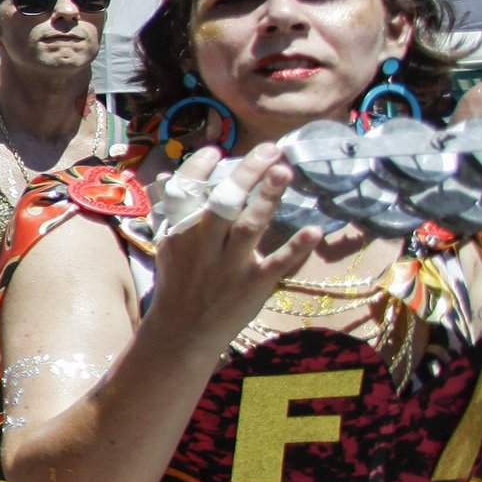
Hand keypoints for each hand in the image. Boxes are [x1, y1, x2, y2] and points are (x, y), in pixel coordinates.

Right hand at [147, 147, 358, 353]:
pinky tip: (314, 229)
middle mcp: (204, 245)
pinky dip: (296, 248)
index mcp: (180, 232)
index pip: (186, 191)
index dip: (200, 168)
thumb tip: (167, 177)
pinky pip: (278, 263)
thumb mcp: (168, 245)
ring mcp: (230, 265)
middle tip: (270, 149)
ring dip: (268, 198)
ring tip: (284, 170)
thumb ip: (171, 212)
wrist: (183, 332)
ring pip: (250, 226)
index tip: (216, 150)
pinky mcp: (254, 284)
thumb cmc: (179, 282)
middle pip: (224, 202)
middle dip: (246, 173)